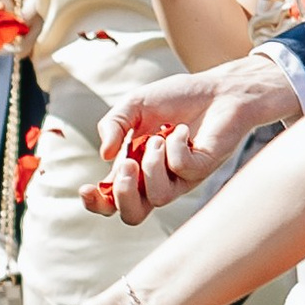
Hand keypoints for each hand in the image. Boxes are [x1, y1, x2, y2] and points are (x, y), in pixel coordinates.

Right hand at [97, 55, 300, 223]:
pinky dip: (175, 145)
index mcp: (134, 169)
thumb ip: (112, 125)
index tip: (87, 188)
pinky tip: (181, 130)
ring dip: (152, 163)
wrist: (217, 89)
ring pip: (158, 196)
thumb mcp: (133, 105)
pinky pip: (181, 169)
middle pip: (132, 215)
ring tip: (160, 137)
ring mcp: (181, 179)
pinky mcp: (202, 170)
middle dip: (123, 194)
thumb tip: (105, 155)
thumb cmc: (177, 98)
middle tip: (127, 163)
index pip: (111, 201)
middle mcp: (156, 180)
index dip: (96, 204)